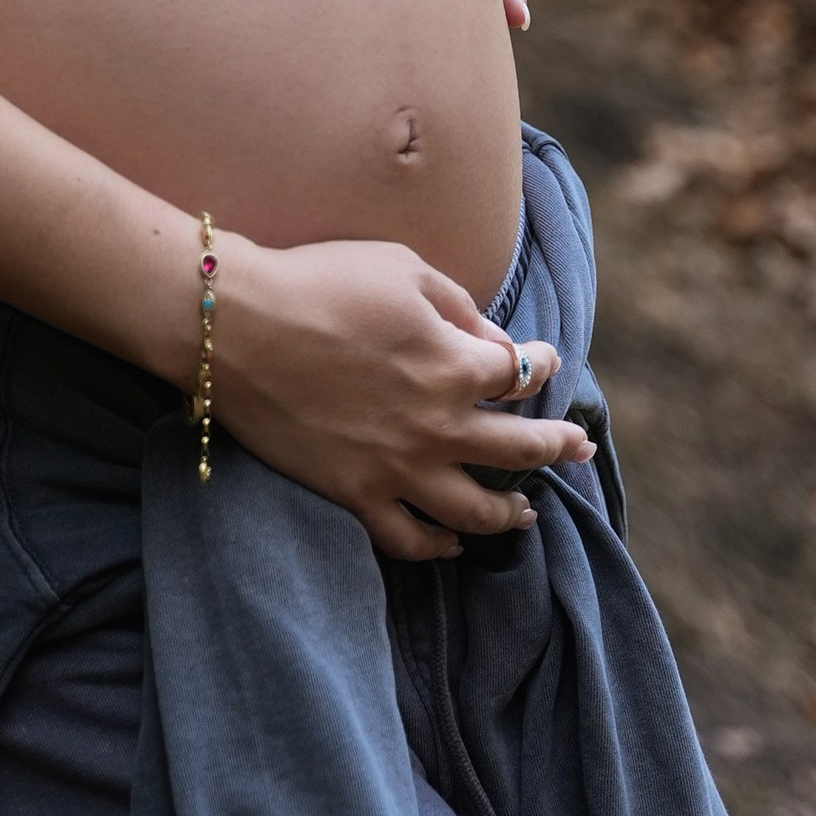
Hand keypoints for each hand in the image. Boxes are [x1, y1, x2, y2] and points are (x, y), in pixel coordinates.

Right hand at [208, 228, 589, 562]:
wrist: (235, 325)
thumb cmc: (319, 282)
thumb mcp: (403, 269)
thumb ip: (461, 306)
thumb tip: (493, 342)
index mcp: (456, 363)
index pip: (522, 372)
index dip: (540, 364)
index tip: (541, 360)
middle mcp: (439, 425)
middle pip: (521, 448)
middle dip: (559, 446)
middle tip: (579, 448)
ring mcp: (398, 468)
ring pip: (477, 510)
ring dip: (512, 512)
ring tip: (527, 513)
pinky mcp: (354, 494)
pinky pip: (409, 538)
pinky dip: (439, 545)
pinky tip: (454, 541)